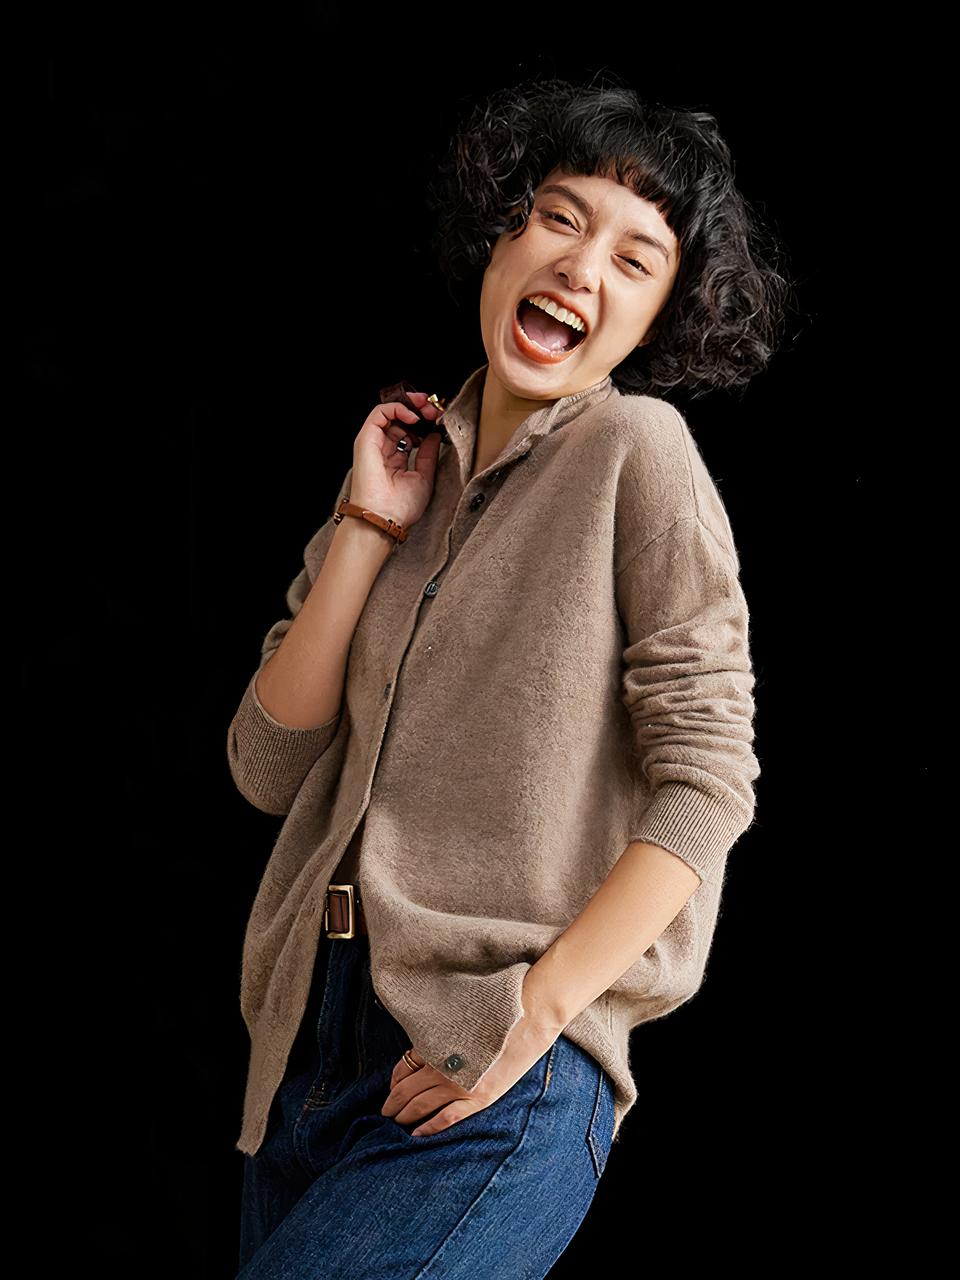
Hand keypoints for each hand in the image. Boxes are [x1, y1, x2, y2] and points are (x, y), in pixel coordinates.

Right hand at [349, 390, 443, 530]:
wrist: (385, 518)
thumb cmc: (401, 507)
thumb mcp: (424, 477)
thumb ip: (429, 454)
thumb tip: (434, 434)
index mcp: (396, 460)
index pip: (409, 432)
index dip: (424, 422)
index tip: (440, 419)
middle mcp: (383, 450)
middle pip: (400, 420)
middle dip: (419, 410)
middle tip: (435, 409)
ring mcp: (373, 443)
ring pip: (390, 413)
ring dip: (411, 406)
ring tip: (428, 409)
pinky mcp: (366, 439)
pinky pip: (379, 413)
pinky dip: (397, 408)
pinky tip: (413, 417)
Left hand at [380, 970, 563, 1136]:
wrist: (530, 1016)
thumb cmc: (495, 1011)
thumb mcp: (458, 1019)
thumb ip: (438, 1037)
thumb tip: (417, 1054)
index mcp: (437, 1045)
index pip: (403, 1068)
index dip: (394, 1081)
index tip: (390, 1087)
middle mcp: (444, 1067)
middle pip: (408, 1091)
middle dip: (393, 1103)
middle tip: (385, 1111)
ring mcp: (462, 1085)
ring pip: (422, 1107)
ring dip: (406, 1116)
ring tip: (397, 1123)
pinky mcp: (480, 1098)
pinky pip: (448, 1119)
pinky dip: (430, 1128)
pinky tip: (418, 1134)